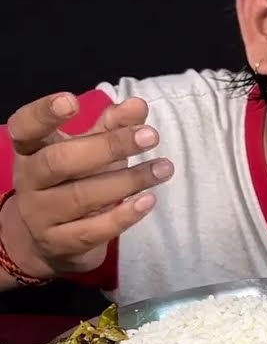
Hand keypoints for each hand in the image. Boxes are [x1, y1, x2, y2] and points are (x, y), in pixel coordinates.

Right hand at [2, 92, 172, 276]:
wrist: (46, 241)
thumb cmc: (70, 183)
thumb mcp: (86, 151)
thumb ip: (111, 127)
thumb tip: (138, 105)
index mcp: (31, 150)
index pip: (25, 127)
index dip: (44, 113)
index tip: (73, 101)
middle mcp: (30, 181)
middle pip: (60, 161)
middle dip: (108, 147)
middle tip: (150, 136)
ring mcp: (41, 215)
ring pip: (82, 196)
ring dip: (128, 181)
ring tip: (163, 168)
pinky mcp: (61, 243)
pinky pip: (93, 230)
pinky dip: (123, 217)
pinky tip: (148, 201)